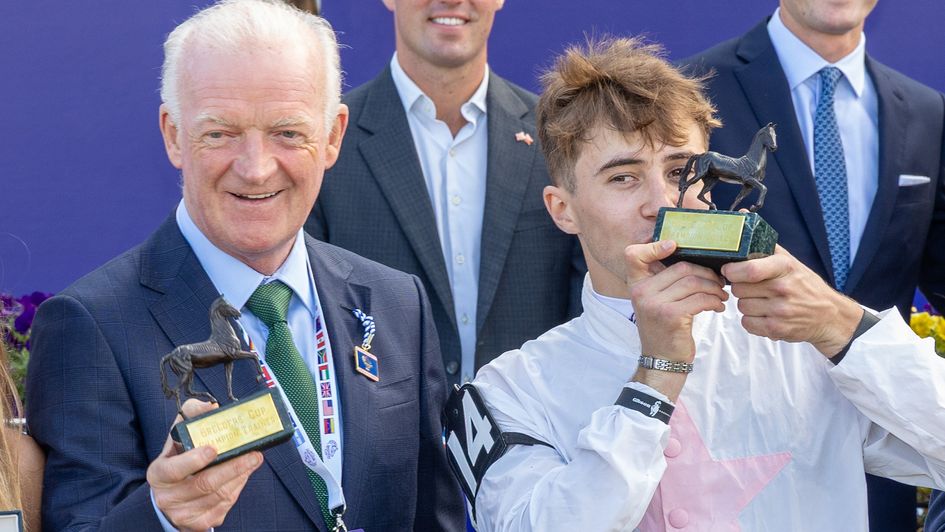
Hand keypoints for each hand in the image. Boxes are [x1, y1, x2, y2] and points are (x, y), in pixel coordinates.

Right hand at [148, 399, 263, 530]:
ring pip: (219, 495)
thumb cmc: (178, 458)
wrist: (170, 495)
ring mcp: (183, 514)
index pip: (174, 470)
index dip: (194, 460)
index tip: (214, 449)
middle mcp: (168, 497)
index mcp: (159, 474)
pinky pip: (224, 506)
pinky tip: (243, 474)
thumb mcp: (178, 435)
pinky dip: (237, 488)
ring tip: (253, 460)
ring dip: (240, 476)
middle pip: (205, 484)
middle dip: (233, 467)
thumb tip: (211, 407)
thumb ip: (192, 415)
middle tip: (254, 454)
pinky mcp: (199, 523)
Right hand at [626, 241, 727, 399]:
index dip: (653, 246)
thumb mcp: (655, 302)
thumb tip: (697, 261)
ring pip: (693, 282)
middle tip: (719, 283)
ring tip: (721, 296)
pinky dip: (714, 301)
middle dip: (706, 273)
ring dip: (714, 288)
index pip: (633, 255)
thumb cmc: (664, 330)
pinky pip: (700, 299)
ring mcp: (655, 304)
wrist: (661, 361)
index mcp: (636, 285)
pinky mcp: (671, 316)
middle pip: (681, 267)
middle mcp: (642, 292)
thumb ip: (665, 282)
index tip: (675, 246)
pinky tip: (718, 307)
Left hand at [721, 245, 862, 356]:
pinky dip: (751, 321)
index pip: (750, 269)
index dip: (733, 270)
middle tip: (753, 288)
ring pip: (741, 306)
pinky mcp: (777, 329)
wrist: (829, 315)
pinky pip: (747, 323)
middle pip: (739, 289)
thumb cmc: (803, 284)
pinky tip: (764, 314)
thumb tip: (741, 213)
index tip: (728, 270)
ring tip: (762, 301)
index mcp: (785, 267)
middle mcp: (783, 289)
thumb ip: (763, 241)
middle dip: (741, 288)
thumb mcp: (788, 260)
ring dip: (747, 304)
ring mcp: (781, 311)